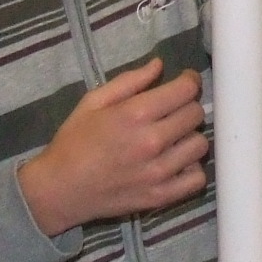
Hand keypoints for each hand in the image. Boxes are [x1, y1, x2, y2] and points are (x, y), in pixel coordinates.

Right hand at [19, 59, 208, 232]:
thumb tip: (159, 65)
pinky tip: (177, 162)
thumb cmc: (74, 141)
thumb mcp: (93, 101)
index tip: (185, 82)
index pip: (185, 91)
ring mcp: (159, 172)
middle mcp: (152, 142)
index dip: (189, 81)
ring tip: (175, 137)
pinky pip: (197, 178)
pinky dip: (192, 168)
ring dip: (190, 137)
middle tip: (175, 110)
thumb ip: (129, 81)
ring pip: (200, 145)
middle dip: (188, 106)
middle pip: (196, 115)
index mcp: (134, 114)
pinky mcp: (161, 196)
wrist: (60, 189)